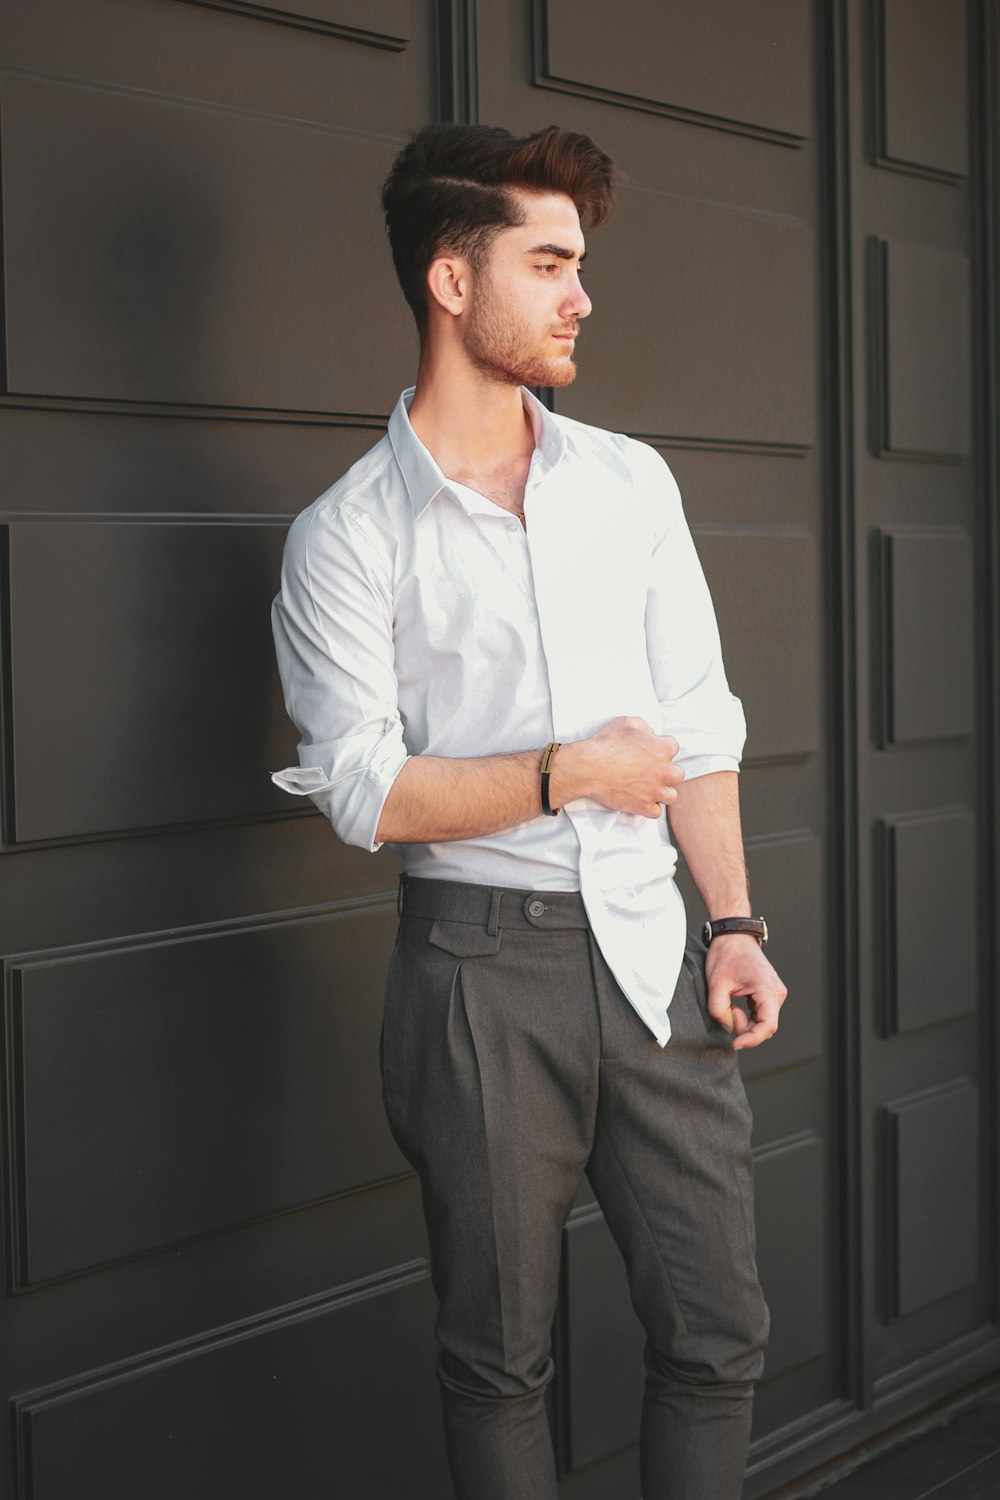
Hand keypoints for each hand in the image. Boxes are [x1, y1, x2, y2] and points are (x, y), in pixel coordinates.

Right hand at [556, 716, 684, 817]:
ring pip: (671, 796)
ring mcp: (655, 791)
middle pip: (678, 774)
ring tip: (649, 789)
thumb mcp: (626, 722)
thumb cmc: (606, 744)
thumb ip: (644, 726)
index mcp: (663, 749)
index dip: (661, 749)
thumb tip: (650, 733)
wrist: (589, 768)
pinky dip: (649, 808)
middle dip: (667, 773)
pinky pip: (656, 812)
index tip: (650, 752)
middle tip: (652, 772)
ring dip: (662, 793)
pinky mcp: (643, 806)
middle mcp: (664, 771)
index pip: (673, 747)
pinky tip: (640, 800)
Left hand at [705, 935, 786, 1050]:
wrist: (733, 937)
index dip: (751, 1039)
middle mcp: (777, 993)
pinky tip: (736, 1006)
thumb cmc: (726, 955)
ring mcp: (775, 994)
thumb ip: (719, 1011)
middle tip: (727, 1012)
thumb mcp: (716, 985)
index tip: (735, 1044)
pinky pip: (761, 1015)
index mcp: (767, 989)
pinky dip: (748, 1017)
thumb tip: (729, 1028)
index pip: (767, 1026)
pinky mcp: (769, 995)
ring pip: (763, 1023)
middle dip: (745, 1029)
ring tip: (730, 1006)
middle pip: (766, 1027)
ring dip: (746, 1022)